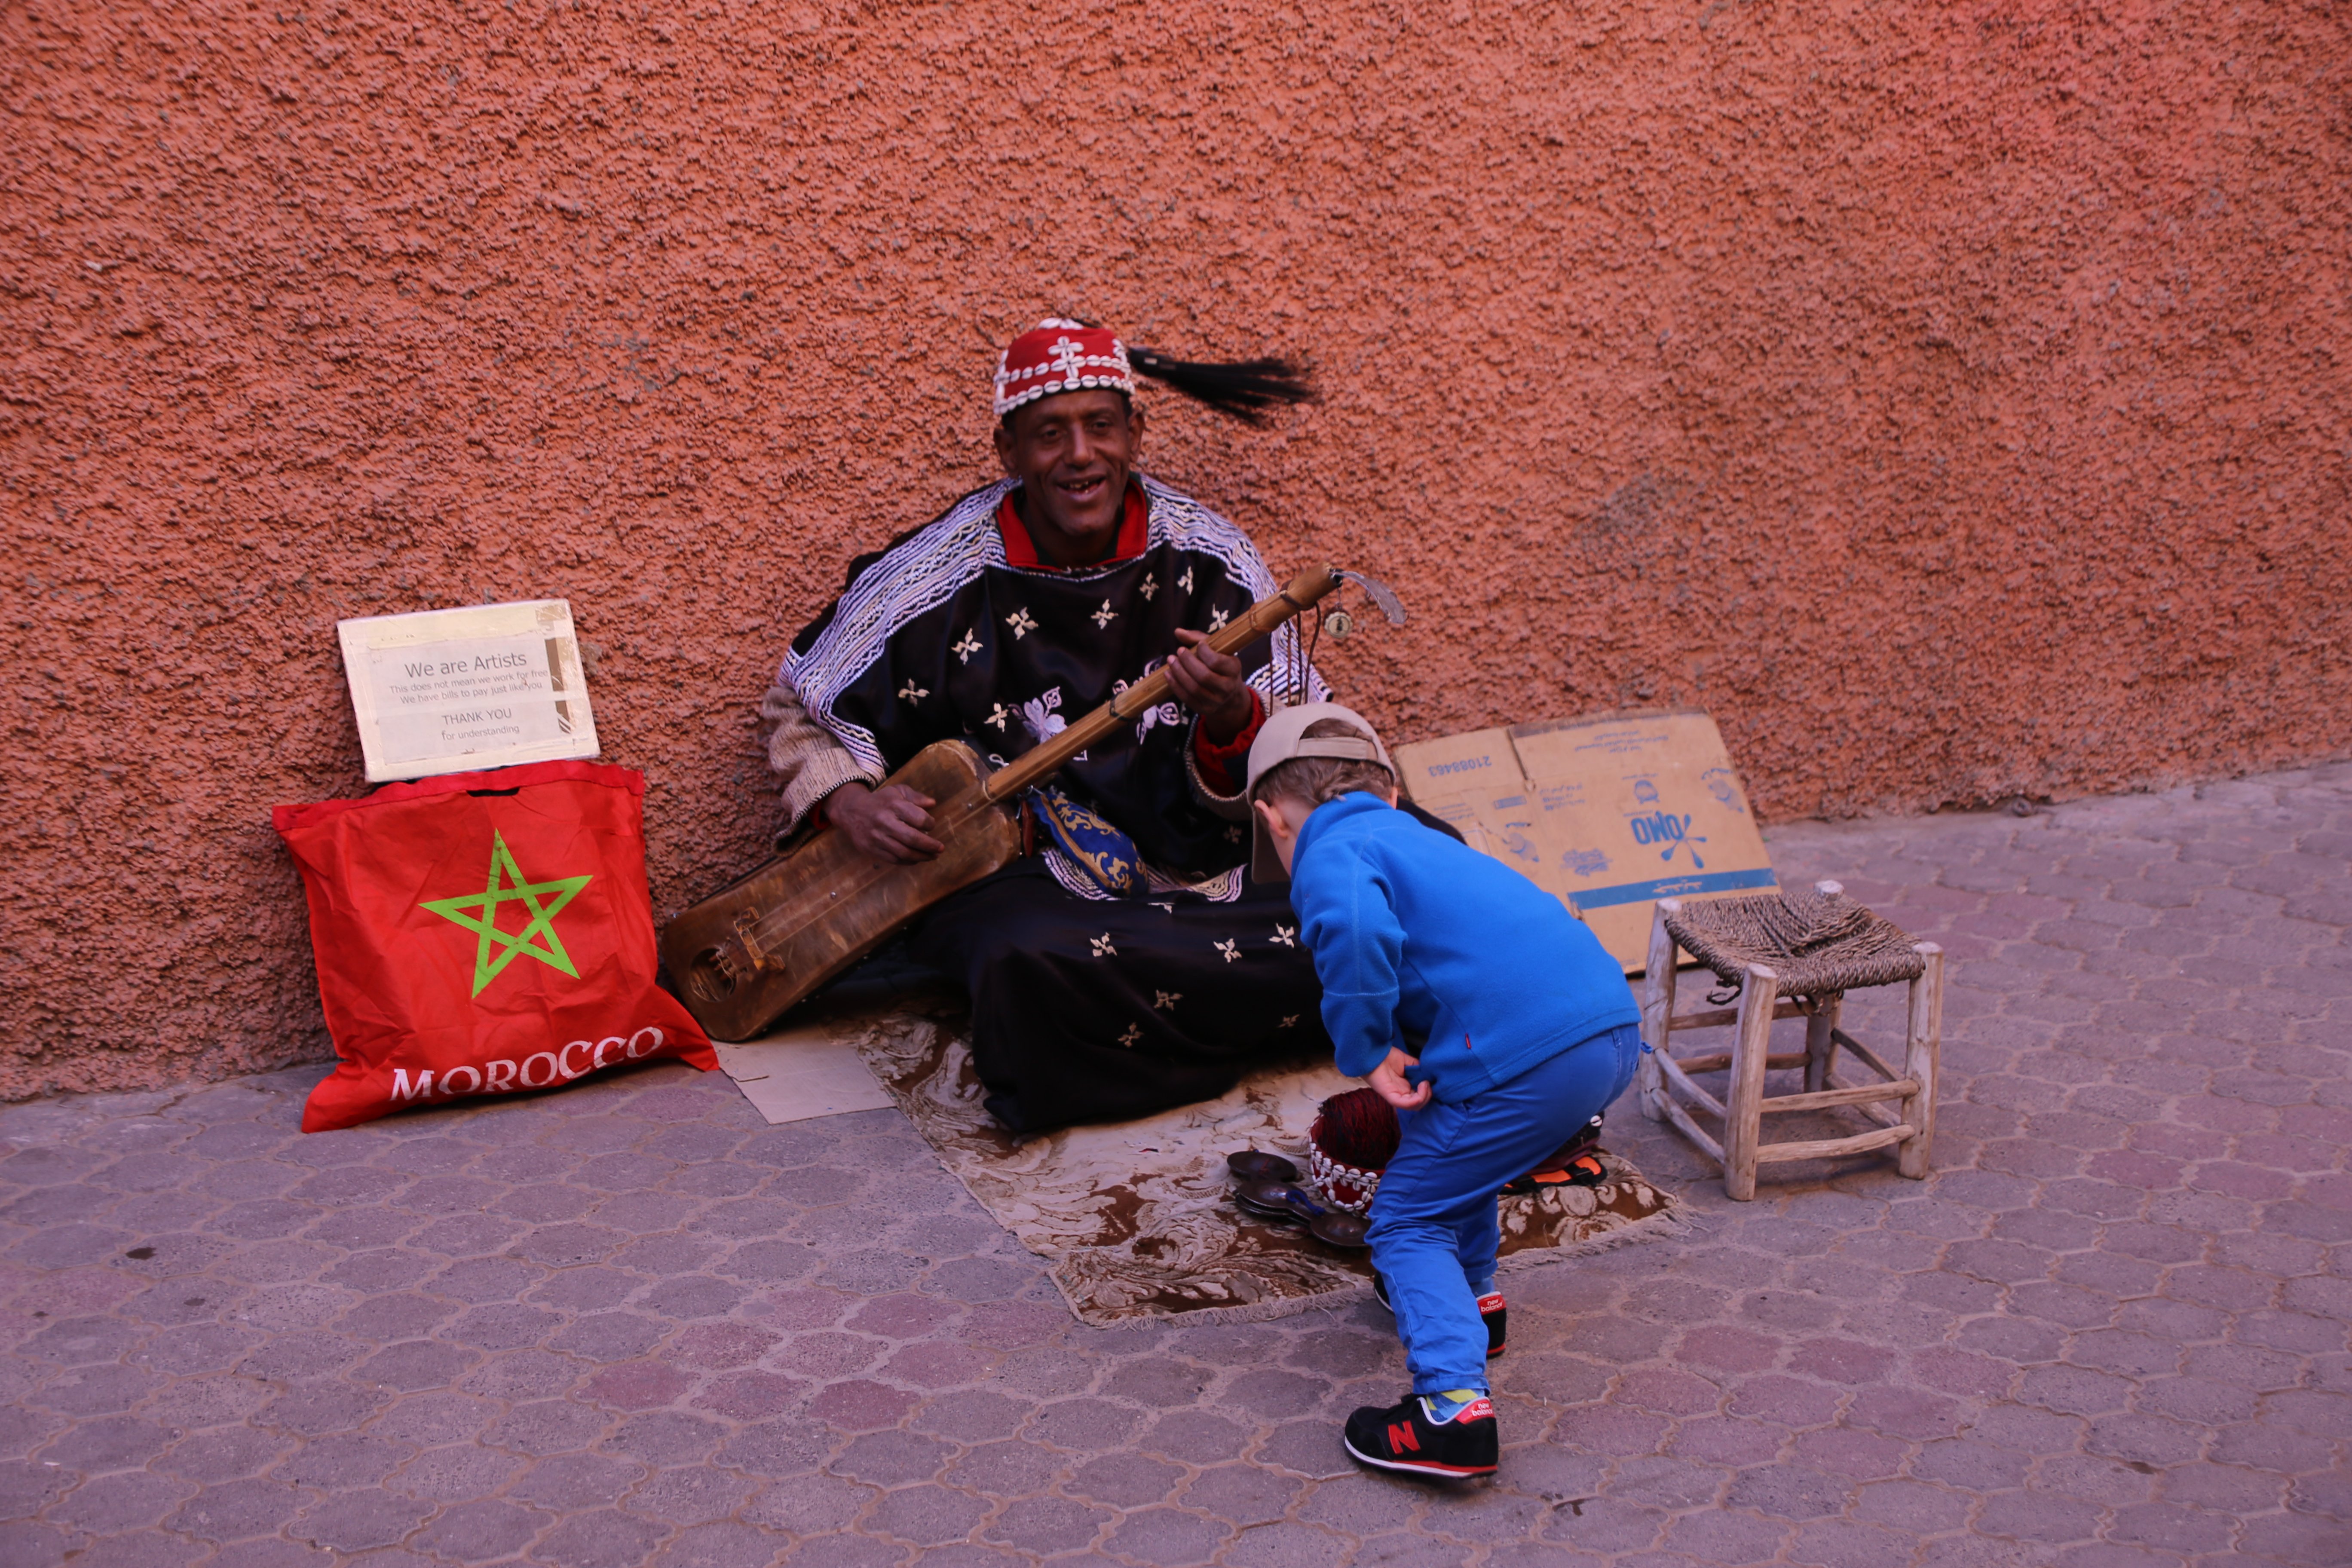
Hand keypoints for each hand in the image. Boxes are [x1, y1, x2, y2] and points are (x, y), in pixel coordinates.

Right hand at [823, 782, 943, 864]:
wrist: (851, 811)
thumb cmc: (880, 801)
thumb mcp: (897, 792)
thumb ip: (916, 797)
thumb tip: (932, 803)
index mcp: (893, 805)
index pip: (918, 818)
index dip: (930, 824)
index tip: (931, 825)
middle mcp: (884, 822)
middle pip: (912, 839)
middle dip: (930, 846)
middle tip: (940, 848)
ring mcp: (876, 837)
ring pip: (903, 853)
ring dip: (921, 857)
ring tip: (932, 856)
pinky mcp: (871, 849)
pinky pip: (894, 859)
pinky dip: (908, 861)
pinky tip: (916, 858)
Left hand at [1169, 627, 1254, 742]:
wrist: (1229, 695)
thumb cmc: (1221, 666)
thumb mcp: (1218, 650)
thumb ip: (1199, 638)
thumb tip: (1177, 631)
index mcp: (1234, 670)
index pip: (1217, 662)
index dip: (1204, 653)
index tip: (1198, 645)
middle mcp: (1227, 687)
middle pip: (1204, 676)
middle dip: (1188, 662)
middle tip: (1178, 651)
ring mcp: (1216, 701)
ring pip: (1194, 688)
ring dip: (1179, 673)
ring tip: (1171, 660)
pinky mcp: (1204, 709)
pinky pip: (1187, 698)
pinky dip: (1175, 685)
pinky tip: (1168, 674)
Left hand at [1367, 1047, 1431, 1109]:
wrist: (1374, 1053)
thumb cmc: (1387, 1057)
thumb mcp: (1408, 1062)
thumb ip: (1419, 1069)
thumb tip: (1429, 1075)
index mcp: (1405, 1088)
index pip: (1420, 1097)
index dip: (1428, 1091)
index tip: (1431, 1080)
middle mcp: (1401, 1094)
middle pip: (1419, 1105)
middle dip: (1428, 1095)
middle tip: (1428, 1082)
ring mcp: (1396, 1096)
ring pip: (1414, 1107)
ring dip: (1424, 1096)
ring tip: (1425, 1083)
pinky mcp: (1391, 1096)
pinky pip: (1405, 1104)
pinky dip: (1417, 1098)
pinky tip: (1421, 1085)